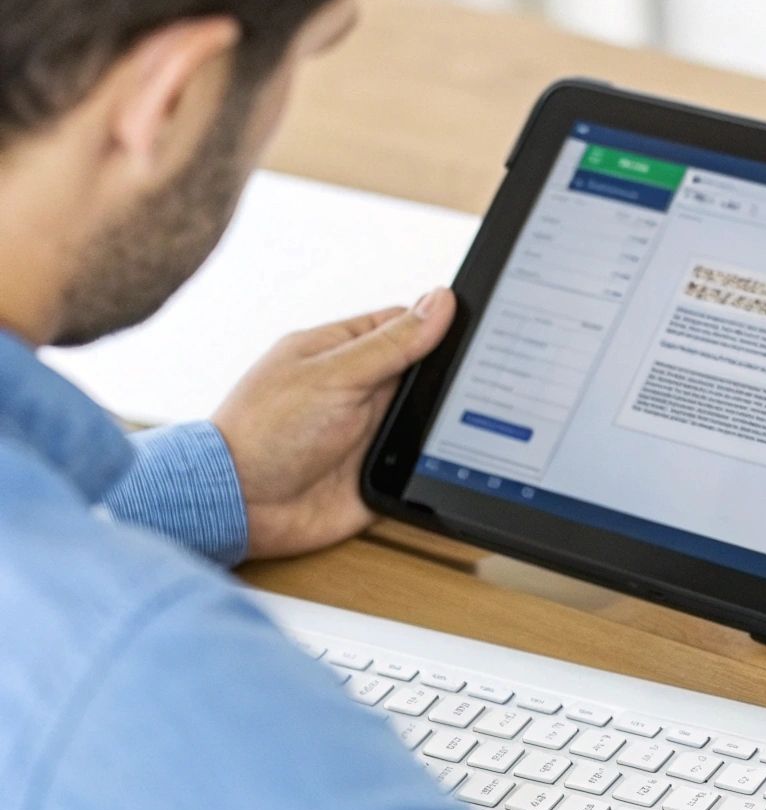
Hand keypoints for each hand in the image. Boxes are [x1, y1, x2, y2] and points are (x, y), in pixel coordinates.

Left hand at [212, 289, 455, 558]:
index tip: (479, 326)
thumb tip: (440, 302)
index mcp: (340, 352)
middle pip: (423, 372)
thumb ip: (392, 343)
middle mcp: (357, 389)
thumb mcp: (335, 375)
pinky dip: (440, 461)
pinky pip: (423, 462)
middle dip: (449, 376)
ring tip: (476, 417)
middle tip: (481, 378)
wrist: (240, 508)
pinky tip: (461, 457)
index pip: (404, 325)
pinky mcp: (381, 472)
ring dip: (446, 420)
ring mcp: (369, 431)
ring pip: (429, 417)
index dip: (440, 324)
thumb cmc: (264, 433)